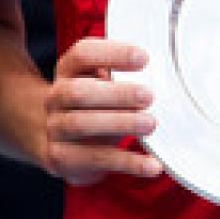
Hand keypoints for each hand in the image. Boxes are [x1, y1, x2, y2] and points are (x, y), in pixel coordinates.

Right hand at [43, 37, 161, 185]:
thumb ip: (121, 74)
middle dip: (117, 93)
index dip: (113, 53)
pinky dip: (128, 163)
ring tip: (150, 123)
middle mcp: (56, 97)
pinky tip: (152, 165)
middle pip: (78, 91)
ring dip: (120, 123)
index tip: (144, 58)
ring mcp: (55, 128)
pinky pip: (95, 160)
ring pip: (81, 124)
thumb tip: (165, 74)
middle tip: (149, 96)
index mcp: (68, 70)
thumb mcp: (100, 82)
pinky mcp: (62, 158)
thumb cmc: (92, 105)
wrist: (54, 140)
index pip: (83, 54)